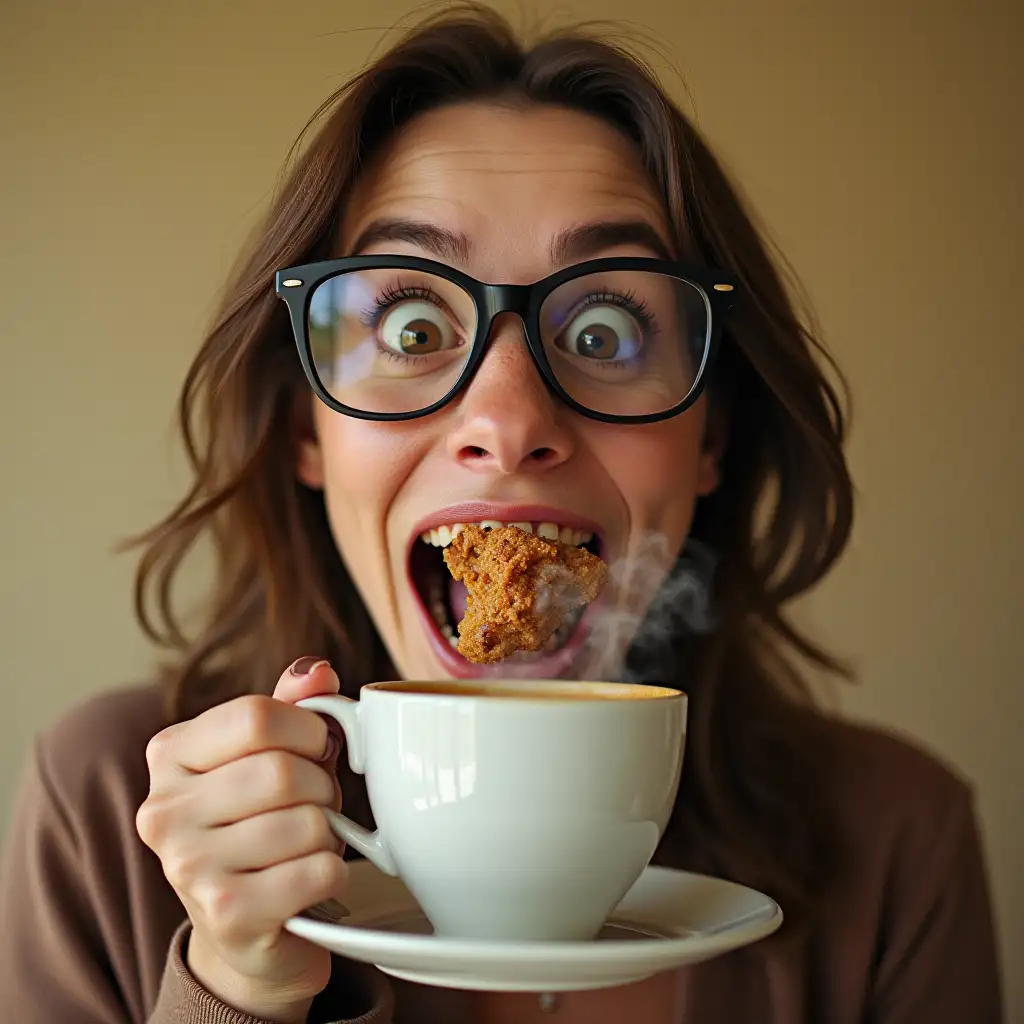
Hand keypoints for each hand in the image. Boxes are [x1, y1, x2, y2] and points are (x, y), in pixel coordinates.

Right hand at [136, 658, 345, 1022]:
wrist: (246, 928)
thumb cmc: (262, 822)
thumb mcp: (272, 753)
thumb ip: (293, 705)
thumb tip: (318, 671)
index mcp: (170, 754)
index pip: (256, 715)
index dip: (308, 728)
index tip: (318, 747)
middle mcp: (163, 810)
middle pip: (282, 771)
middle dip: (322, 785)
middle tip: (317, 802)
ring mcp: (187, 867)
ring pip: (306, 822)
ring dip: (328, 832)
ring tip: (308, 841)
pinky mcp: (226, 916)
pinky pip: (317, 871)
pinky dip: (332, 871)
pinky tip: (311, 879)